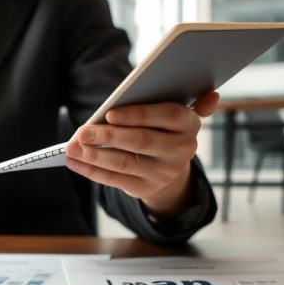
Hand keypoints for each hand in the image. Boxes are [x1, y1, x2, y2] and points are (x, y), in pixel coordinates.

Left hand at [65, 92, 219, 217]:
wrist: (171, 171)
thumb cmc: (165, 131)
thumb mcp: (178, 116)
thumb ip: (190, 103)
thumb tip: (212, 95)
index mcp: (189, 126)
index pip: (167, 116)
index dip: (138, 115)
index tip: (110, 113)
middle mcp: (180, 151)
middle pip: (141, 142)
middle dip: (108, 136)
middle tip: (82, 131)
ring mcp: (162, 173)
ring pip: (123, 163)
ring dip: (94, 155)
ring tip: (71, 146)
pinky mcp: (144, 189)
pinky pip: (113, 179)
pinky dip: (90, 170)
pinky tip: (74, 160)